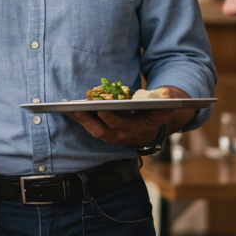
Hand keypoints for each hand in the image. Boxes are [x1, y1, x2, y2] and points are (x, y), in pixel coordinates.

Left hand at [67, 86, 191, 147]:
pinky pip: (88, 125)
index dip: (110, 119)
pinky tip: (68, 108)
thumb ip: (164, 108)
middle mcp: (119, 135)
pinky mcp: (101, 130)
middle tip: (75, 109)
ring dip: (79, 119)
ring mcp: (109, 134)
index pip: (120, 126)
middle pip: (100, 130)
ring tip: (67, 107)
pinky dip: (78, 118)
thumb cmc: (154, 117)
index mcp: (133, 130)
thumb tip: (167, 100)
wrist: (147, 131)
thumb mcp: (162, 113)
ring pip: (92, 129)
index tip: (101, 110)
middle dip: (87, 120)